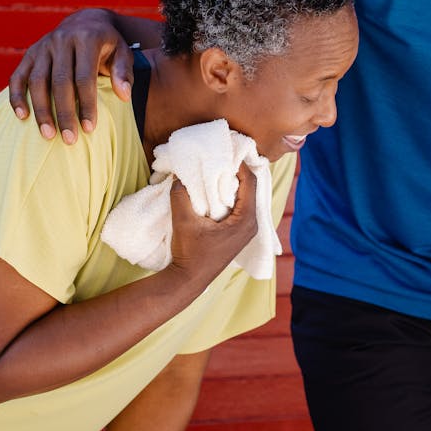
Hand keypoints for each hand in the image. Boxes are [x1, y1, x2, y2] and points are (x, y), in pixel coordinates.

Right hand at [8, 9, 134, 143]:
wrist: (86, 22)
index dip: (86, 104)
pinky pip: (18, 76)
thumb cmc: (108, 46)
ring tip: (48, 135)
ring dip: (41, 110)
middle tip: (69, 140)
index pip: (85, 77)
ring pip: (37, 81)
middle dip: (64, 113)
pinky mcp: (30, 53)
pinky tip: (22, 116)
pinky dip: (17, 96)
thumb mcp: (122, 53)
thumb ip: (123, 73)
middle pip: (59, 81)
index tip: (89, 129)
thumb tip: (124, 96)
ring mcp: (43, 46)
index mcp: (87, 38)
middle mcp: (62, 40)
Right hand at [168, 164, 258, 283]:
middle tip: (223, 155)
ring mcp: (246, 230)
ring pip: (245, 197)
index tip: (227, 150)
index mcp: (246, 221)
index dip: (240, 164)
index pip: (250, 183)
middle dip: (237, 171)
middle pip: (250, 188)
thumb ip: (181, 195)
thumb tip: (179, 175)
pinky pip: (240, 206)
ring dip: (233, 183)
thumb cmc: (189, 253)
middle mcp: (251, 224)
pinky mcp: (238, 233)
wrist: (189, 280)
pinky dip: (230, 194)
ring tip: (219, 167)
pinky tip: (217, 187)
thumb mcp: (183, 221)